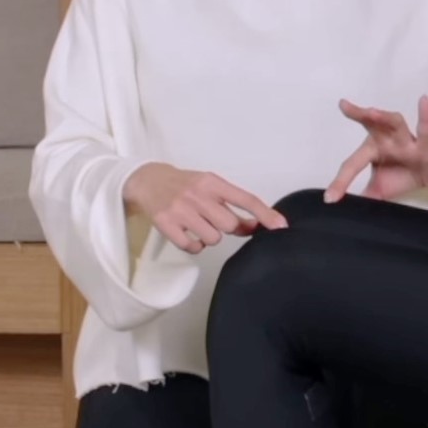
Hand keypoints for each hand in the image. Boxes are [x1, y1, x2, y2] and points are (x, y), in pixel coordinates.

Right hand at [120, 162, 286, 254]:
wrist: (147, 181)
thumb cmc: (186, 186)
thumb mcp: (210, 188)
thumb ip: (233, 205)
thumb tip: (257, 226)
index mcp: (212, 183)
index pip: (245, 199)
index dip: (265, 214)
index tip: (281, 226)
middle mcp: (197, 194)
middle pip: (229, 224)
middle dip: (227, 227)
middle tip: (214, 221)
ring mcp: (180, 209)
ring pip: (213, 238)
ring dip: (210, 237)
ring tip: (198, 225)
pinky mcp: (165, 223)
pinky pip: (192, 247)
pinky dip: (195, 246)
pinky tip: (188, 234)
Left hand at [325, 96, 427, 201]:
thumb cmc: (403, 176)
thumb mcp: (379, 190)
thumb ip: (363, 196)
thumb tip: (347, 210)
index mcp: (372, 149)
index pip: (352, 163)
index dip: (341, 181)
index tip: (330, 198)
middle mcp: (386, 140)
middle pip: (371, 124)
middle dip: (358, 114)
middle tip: (344, 106)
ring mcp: (406, 140)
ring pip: (395, 123)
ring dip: (384, 117)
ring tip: (372, 112)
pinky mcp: (425, 145)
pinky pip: (424, 130)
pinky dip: (424, 116)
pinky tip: (423, 101)